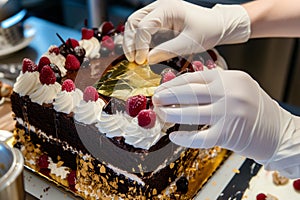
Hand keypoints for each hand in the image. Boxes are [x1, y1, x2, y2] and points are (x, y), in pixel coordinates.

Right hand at [123, 0, 250, 63]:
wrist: (217, 25)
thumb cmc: (207, 30)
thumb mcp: (189, 43)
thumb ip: (167, 51)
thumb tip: (147, 60)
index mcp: (168, 7)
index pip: (144, 25)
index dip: (139, 44)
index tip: (141, 61)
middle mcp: (160, 6)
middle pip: (134, 21)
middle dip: (130, 41)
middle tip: (133, 59)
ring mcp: (158, 12)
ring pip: (135, 24)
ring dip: (131, 41)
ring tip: (134, 58)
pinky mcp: (158, 20)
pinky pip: (141, 28)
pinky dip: (138, 40)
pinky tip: (140, 52)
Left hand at [152, 70, 294, 163]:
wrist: (278, 131)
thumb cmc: (255, 108)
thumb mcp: (238, 86)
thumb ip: (215, 82)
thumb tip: (184, 84)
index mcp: (229, 78)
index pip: (193, 78)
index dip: (173, 84)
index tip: (161, 89)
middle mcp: (229, 93)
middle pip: (188, 93)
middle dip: (167, 96)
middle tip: (156, 100)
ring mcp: (228, 113)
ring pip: (190, 113)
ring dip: (171, 114)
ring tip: (161, 114)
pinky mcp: (228, 134)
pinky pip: (199, 137)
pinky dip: (184, 138)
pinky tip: (174, 136)